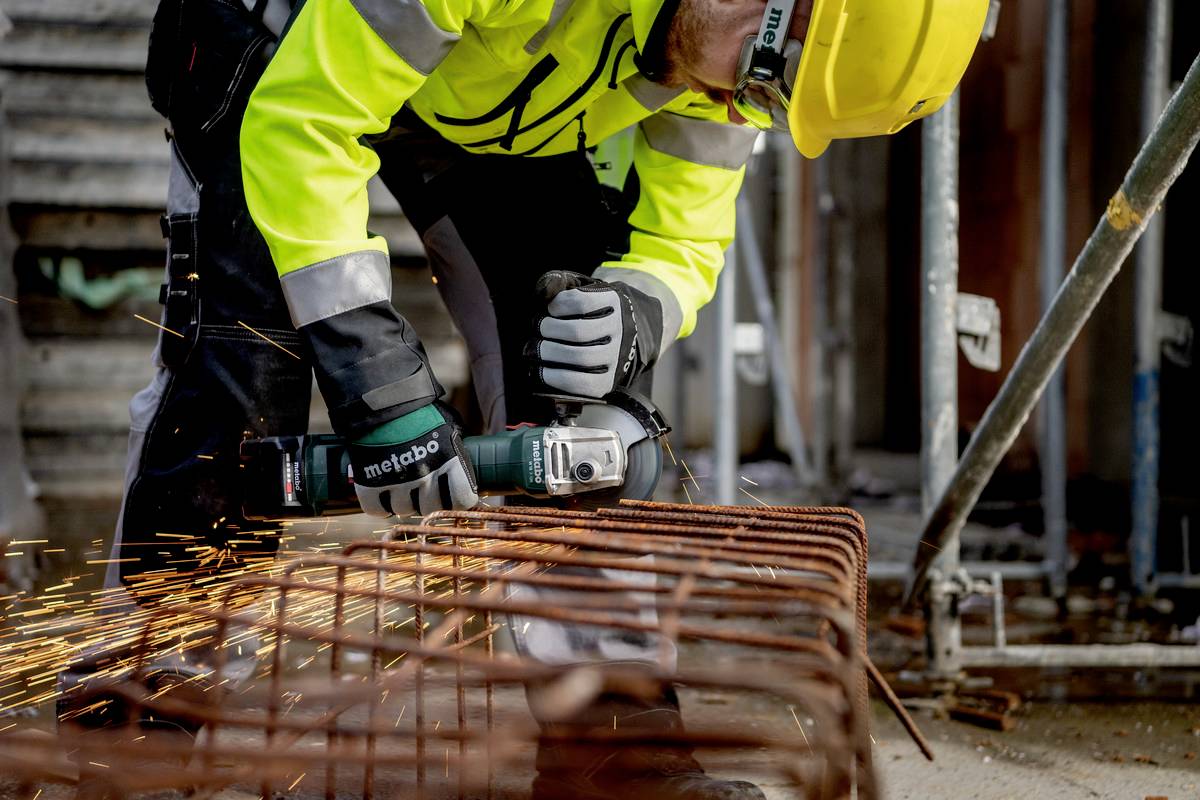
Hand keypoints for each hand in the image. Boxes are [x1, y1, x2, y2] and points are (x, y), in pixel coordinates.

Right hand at [348, 402, 477, 516]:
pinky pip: (377, 509)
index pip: (462, 499)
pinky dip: (379, 504)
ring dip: (403, 501)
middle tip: (423, 488)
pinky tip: (381, 493)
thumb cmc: (418, 411)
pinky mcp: (369, 484)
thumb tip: (462, 465)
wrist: (380, 399)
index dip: (458, 498)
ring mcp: (397, 482)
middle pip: (431, 507)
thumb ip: (454, 449)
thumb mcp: (447, 426)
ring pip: (404, 509)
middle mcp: (425, 476)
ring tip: (401, 486)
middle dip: (428, 500)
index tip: (453, 494)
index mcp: (449, 461)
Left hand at [526, 270, 663, 397]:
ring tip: (535, 350)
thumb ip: (558, 282)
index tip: (551, 308)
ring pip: (581, 357)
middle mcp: (620, 330)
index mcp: (614, 302)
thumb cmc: (589, 311)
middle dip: (548, 330)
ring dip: (549, 353)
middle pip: (578, 331)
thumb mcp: (578, 289)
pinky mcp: (608, 382)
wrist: (618, 338)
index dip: (558, 305)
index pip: (581, 301)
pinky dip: (556, 377)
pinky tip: (543, 371)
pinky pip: (581, 383)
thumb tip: (544, 292)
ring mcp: (616, 357)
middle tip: (538, 330)